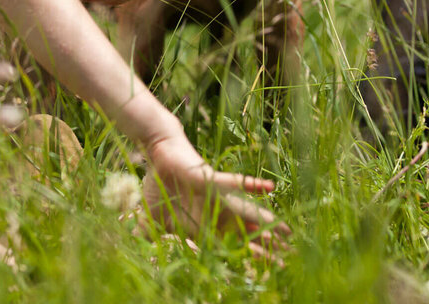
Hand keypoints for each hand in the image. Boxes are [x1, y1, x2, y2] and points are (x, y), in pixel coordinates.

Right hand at [142, 132, 289, 259]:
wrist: (157, 155)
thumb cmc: (159, 185)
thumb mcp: (152, 220)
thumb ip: (150, 237)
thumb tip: (139, 254)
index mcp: (204, 225)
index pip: (230, 246)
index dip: (248, 259)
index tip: (269, 272)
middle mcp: (215, 212)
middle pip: (245, 233)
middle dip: (266, 247)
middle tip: (289, 259)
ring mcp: (215, 196)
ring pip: (245, 212)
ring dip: (266, 222)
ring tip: (288, 232)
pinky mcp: (210, 179)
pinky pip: (233, 183)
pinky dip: (250, 185)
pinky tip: (269, 188)